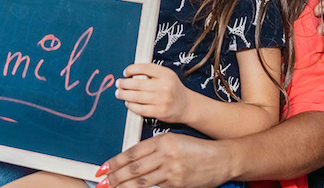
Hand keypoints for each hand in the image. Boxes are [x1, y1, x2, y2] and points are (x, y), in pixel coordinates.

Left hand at [99, 132, 230, 187]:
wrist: (221, 158)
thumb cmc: (196, 148)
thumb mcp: (173, 140)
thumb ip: (153, 148)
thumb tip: (131, 160)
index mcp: (162, 140)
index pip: (132, 152)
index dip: (115, 161)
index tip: (104, 167)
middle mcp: (165, 154)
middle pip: (134, 168)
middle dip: (115, 176)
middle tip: (102, 182)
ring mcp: (172, 171)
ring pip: (142, 181)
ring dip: (124, 186)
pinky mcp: (178, 184)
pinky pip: (155, 187)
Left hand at [115, 63, 191, 124]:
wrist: (187, 106)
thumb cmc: (173, 89)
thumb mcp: (167, 75)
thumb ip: (152, 72)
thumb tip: (130, 72)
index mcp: (166, 74)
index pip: (144, 68)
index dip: (132, 69)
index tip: (126, 72)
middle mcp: (165, 86)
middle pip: (138, 84)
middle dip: (124, 83)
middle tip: (119, 83)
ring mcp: (162, 100)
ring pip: (137, 97)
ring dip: (124, 95)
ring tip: (119, 93)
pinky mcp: (159, 112)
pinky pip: (140, 109)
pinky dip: (131, 106)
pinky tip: (128, 103)